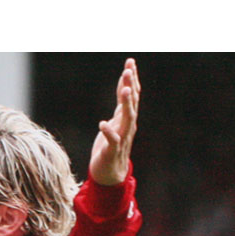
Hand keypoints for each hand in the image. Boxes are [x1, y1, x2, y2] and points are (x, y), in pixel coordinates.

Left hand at [89, 58, 139, 186]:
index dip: (131, 79)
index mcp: (126, 119)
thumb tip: (124, 88)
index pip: (131, 95)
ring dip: (125, 104)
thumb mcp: (115, 123)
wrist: (109, 174)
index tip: (130, 62)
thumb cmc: (110, 148)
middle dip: (130, 86)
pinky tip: (103, 124)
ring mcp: (121, 138)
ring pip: (126, 119)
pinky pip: (112, 141)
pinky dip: (108, 132)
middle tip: (129, 70)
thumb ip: (120, 107)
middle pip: (131, 103)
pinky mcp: (112, 151)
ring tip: (124, 90)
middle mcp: (127, 126)